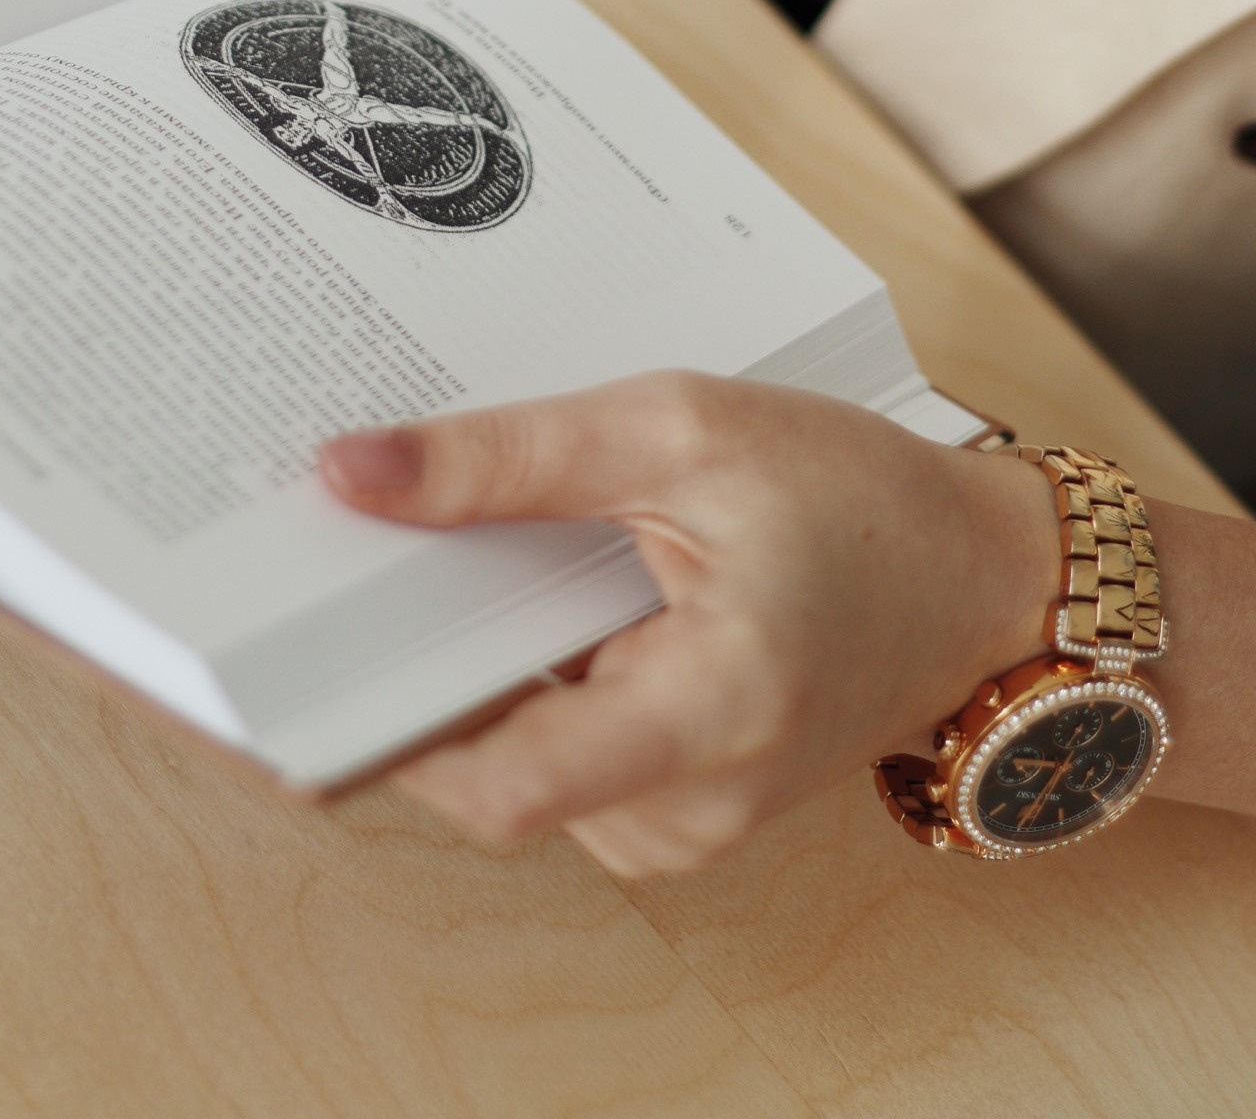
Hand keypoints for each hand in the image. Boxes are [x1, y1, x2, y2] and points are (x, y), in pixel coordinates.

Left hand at [321, 374, 1058, 875]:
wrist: (977, 582)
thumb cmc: (858, 500)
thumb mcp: (686, 430)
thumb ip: (514, 459)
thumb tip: (351, 474)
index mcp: (708, 709)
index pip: (496, 780)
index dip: (371, 724)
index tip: (279, 660)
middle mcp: (681, 805)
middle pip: (477, 754)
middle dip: (400, 654)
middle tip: (333, 547)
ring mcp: (671, 824)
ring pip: (505, 750)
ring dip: (461, 655)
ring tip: (436, 543)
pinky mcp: (662, 808)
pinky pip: (548, 748)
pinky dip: (516, 672)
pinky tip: (520, 584)